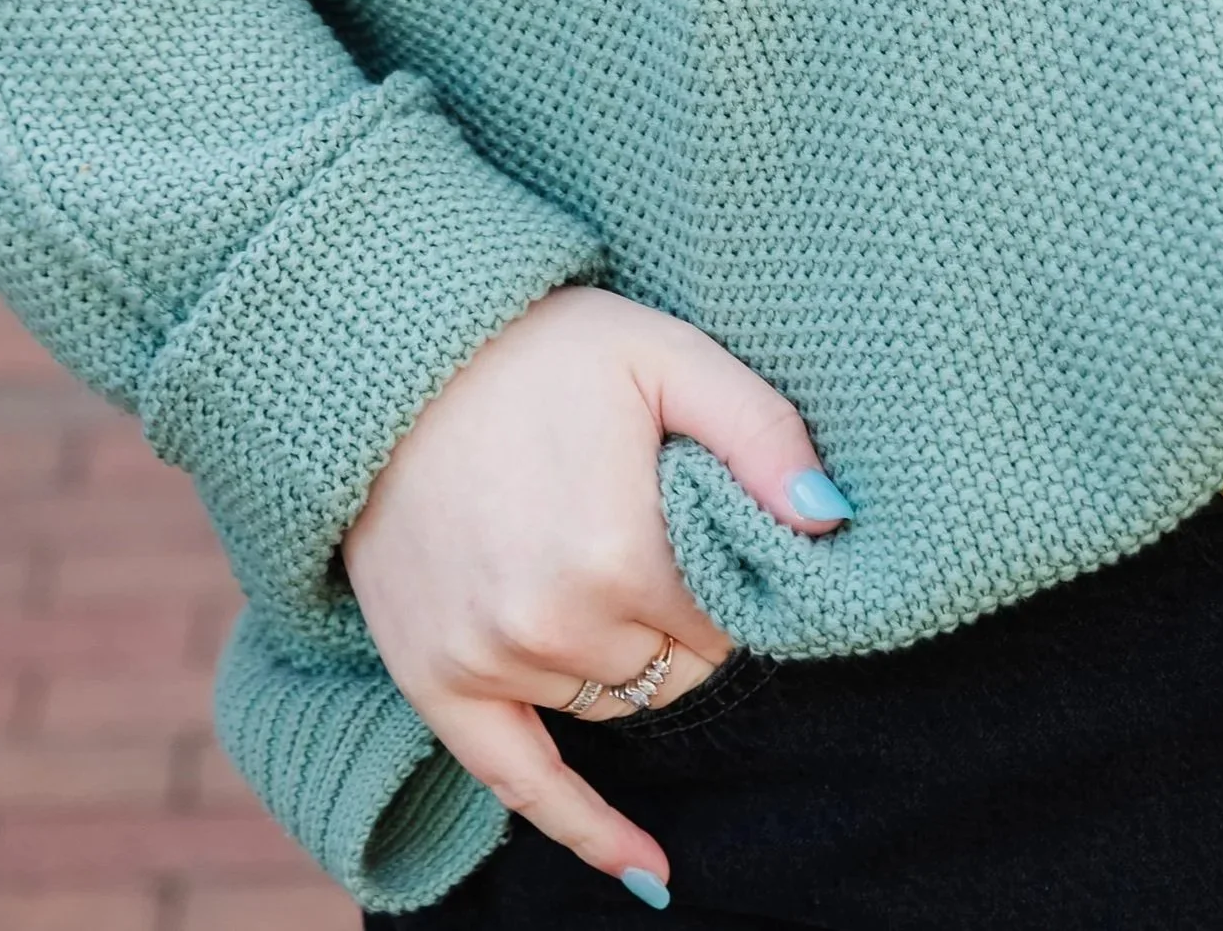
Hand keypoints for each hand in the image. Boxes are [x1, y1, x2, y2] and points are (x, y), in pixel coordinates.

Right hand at [343, 285, 849, 902]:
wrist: (393, 358)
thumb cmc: (541, 349)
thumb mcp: (665, 356)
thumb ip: (759, 432)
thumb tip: (829, 518)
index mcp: (621, 551)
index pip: (727, 616)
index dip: (727, 572)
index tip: (707, 522)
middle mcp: (555, 623)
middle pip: (675, 668)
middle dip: (682, 618)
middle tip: (651, 536)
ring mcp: (491, 660)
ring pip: (613, 701)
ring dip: (623, 657)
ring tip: (591, 560)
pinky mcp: (438, 682)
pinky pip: (523, 783)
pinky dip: (590, 830)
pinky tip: (652, 873)